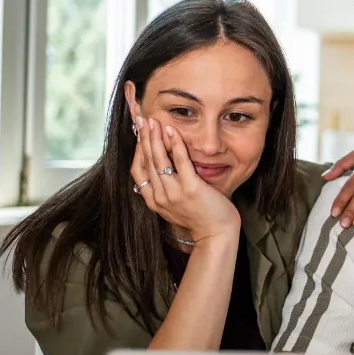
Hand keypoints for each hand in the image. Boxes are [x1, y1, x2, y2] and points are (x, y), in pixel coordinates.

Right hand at [130, 117, 239, 242]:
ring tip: (153, 121)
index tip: (139, 134)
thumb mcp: (174, 207)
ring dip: (155, 138)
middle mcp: (160, 197)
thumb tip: (155, 174)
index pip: (137, 171)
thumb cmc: (200, 218)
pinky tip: (171, 130)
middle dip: (144, 138)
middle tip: (142, 119)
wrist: (216, 235)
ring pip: (159, 160)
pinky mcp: (190, 189)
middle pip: (147, 161)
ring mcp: (174, 193)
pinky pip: (180, 162)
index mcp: (154, 201)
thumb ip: (163, 191)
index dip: (137, 150)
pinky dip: (175, 144)